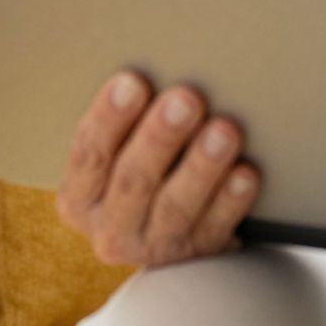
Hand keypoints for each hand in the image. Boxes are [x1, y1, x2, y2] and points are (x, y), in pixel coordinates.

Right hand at [55, 71, 260, 267]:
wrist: (170, 231)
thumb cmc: (142, 167)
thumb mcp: (118, 152)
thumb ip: (127, 124)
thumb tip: (155, 70)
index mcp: (79, 196)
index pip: (90, 153)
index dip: (109, 118)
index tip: (132, 81)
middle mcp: (110, 227)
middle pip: (133, 179)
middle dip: (160, 136)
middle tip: (186, 98)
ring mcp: (152, 248)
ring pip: (175, 206)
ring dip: (201, 166)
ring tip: (224, 130)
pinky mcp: (195, 255)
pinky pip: (215, 229)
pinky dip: (231, 200)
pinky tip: (246, 173)